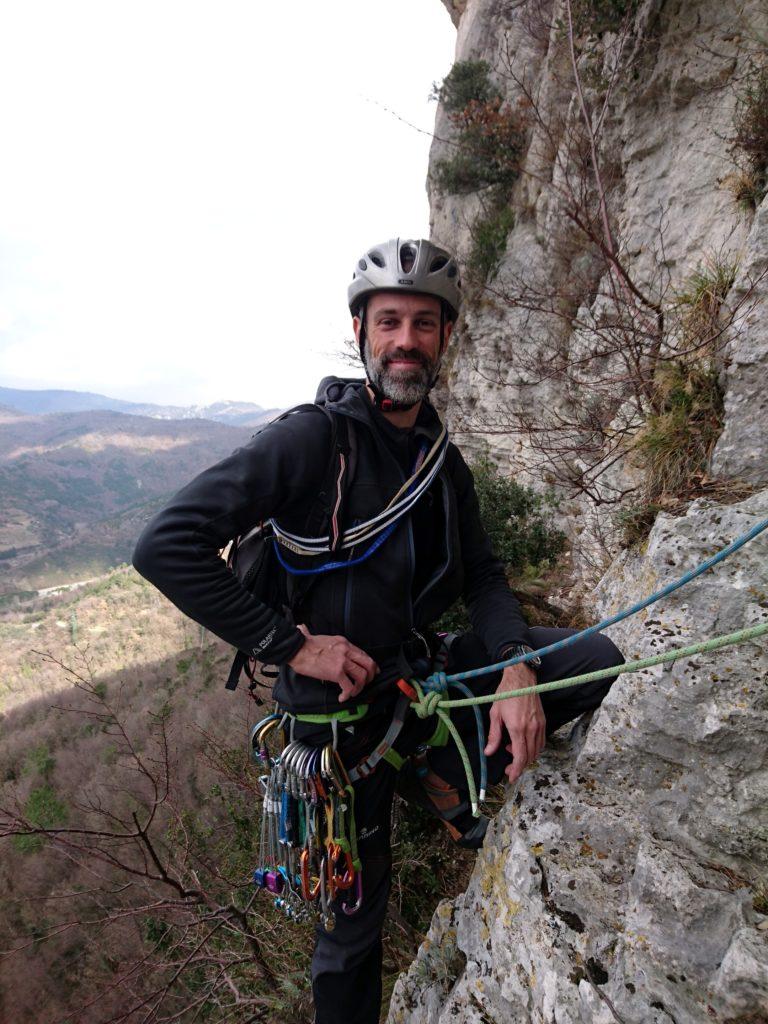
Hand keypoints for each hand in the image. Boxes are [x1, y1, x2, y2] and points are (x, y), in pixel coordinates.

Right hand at [287, 625, 378, 702]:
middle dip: (371, 676)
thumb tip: (317, 638)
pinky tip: (342, 697)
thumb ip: (330, 643)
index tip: (371, 672)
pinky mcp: (336, 673)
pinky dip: (347, 694)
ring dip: (359, 687)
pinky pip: (349, 687)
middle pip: (369, 664)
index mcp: (344, 643)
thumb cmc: (305, 645)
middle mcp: (347, 651)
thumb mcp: (323, 638)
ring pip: (362, 676)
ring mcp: (342, 662)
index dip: (370, 665)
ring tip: (353, 692)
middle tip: (366, 684)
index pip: (364, 654)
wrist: (296, 649)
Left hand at [484, 664, 545, 783]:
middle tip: (509, 766)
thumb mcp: (495, 714)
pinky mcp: (543, 721)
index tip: (511, 777)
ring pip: (537, 750)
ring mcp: (539, 725)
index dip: (516, 770)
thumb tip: (489, 752)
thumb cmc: (506, 693)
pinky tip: (522, 743)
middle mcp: (531, 728)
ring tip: (512, 749)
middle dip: (519, 765)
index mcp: (518, 728)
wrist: (521, 678)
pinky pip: (541, 741)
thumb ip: (493, 735)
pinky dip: (533, 748)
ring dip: (526, 756)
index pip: (520, 756)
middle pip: (530, 756)